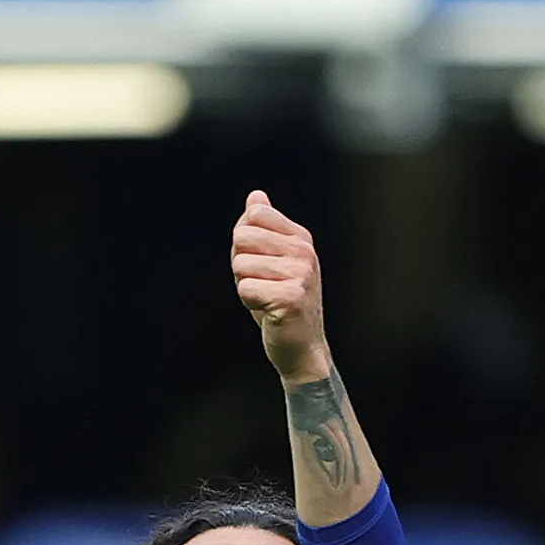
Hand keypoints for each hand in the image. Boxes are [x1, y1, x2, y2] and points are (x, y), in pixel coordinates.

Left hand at [230, 187, 330, 381]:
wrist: (302, 349)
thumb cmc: (282, 304)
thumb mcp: (273, 260)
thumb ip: (263, 228)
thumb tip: (256, 195)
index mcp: (300, 238)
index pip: (253, 214)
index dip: (244, 241)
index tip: (261, 263)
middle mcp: (305, 252)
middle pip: (242, 236)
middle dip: (241, 265)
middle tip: (262, 285)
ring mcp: (301, 274)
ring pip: (240, 265)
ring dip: (245, 287)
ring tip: (267, 299)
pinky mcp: (291, 298)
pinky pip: (245, 289)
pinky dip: (250, 304)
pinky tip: (269, 312)